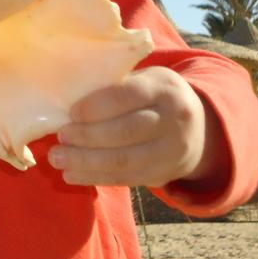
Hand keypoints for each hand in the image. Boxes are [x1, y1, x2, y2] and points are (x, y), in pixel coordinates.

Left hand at [47, 66, 228, 189]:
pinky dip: (95, 177)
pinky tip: (71, 175)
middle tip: (59, 137)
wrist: (200, 127)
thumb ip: (113, 86)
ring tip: (57, 159)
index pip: (128, 96)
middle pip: (126, 131)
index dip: (96, 106)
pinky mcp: (164, 174)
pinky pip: (126, 179)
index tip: (70, 113)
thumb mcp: (143, 79)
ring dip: (86, 162)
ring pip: (125, 160)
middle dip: (88, 136)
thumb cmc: (153, 96)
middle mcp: (174, 119)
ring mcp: (172, 150)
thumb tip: (63, 99)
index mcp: (164, 88)